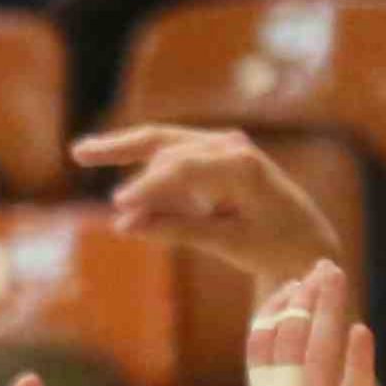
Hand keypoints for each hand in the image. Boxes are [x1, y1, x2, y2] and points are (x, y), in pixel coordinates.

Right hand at [76, 124, 343, 292]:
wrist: (308, 240)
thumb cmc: (275, 245)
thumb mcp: (228, 243)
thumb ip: (177, 230)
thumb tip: (124, 225)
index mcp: (242, 166)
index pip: (182, 167)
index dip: (146, 185)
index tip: (118, 204)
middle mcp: (231, 146)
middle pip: (164, 141)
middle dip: (120, 147)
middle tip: (77, 153)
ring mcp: (223, 147)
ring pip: (164, 146)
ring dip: (129, 157)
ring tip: (89, 163)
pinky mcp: (214, 157)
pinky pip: (173, 159)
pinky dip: (148, 175)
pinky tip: (130, 196)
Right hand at [241, 259, 385, 385]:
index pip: (260, 355)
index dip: (273, 316)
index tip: (286, 290)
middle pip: (287, 344)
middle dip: (301, 301)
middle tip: (317, 270)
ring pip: (316, 356)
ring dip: (325, 311)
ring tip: (334, 278)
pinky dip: (356, 359)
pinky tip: (361, 331)